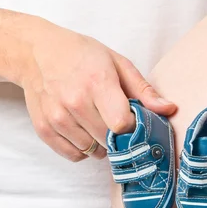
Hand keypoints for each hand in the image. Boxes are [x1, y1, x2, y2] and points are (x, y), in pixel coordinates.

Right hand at [18, 18, 175, 161]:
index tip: (132, 119)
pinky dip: (82, 149)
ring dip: (100, 144)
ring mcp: (57, 117)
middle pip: (108, 140)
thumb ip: (144, 91)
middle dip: (118, 136)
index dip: (133, 126)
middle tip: (115, 120)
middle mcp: (74, 102)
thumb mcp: (118, 63)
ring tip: (97, 122)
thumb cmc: (82, 55)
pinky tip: (83, 130)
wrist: (37, 52)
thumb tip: (169, 110)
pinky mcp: (44, 129)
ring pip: (92, 151)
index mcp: (97, 83)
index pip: (122, 124)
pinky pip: (73, 155)